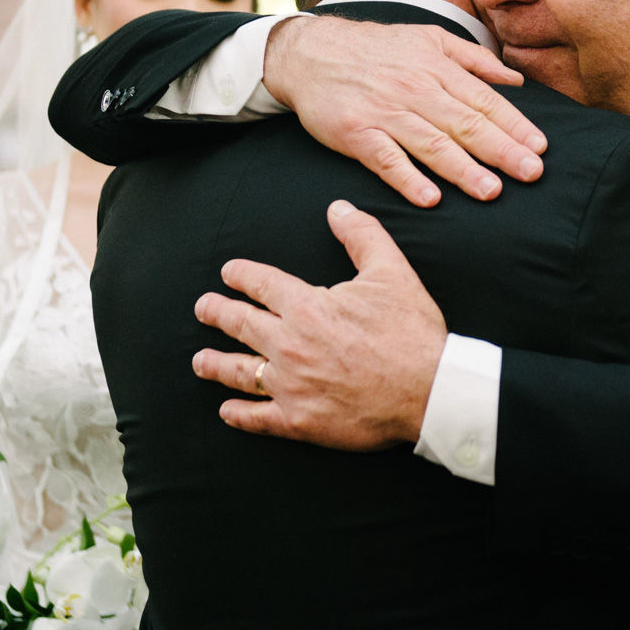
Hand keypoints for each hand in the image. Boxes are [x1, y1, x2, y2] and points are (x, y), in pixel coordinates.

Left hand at [193, 200, 445, 450]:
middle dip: (216, 313)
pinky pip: (257, 417)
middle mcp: (289, 344)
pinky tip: (227, 410)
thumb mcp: (392, 272)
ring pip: (239, 372)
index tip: (229, 272)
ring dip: (215, 363)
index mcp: (306, 306)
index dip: (241, 275)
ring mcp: (290, 385)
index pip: (260, 284)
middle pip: (239, 324)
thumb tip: (338, 208)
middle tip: (203, 308)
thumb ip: (362, 235)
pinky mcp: (300, 421)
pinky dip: (239, 414)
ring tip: (200, 360)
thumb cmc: (411, 332)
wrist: (429, 392)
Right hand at [263, 15, 544, 207]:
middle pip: (465, 124)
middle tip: (531, 173)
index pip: (483, 100)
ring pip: (431, 144)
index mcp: (437, 69)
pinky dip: (407, 179)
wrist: (310, 52)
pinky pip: (386, 160)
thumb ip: (474, 59)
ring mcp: (385, 114)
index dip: (514, 125)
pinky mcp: (356, 134)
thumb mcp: (429, 39)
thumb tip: (516, 80)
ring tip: (491, 191)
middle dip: (501, 150)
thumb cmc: (376, 49)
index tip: (540, 148)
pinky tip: (430, 199)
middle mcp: (416, 90)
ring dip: (462, 169)